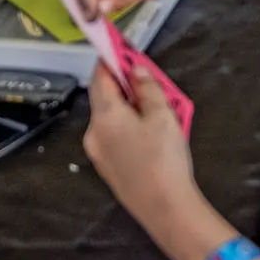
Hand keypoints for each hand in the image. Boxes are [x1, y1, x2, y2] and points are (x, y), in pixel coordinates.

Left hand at [84, 64, 196, 225]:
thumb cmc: (164, 159)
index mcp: (104, 115)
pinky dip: (128, 127)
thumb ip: (148, 89)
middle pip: (104, 98)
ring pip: (111, 119)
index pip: (100, 76)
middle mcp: (94, 132)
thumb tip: (137, 71)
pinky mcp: (108, 169)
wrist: (165, 209)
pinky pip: (115, 138)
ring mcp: (99, 153)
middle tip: (149, 81)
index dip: (111, 60)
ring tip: (157, 108)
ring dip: (129, 108)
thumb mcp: (162, 116)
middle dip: (125, 86)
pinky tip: (151, 134)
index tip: (123, 50)